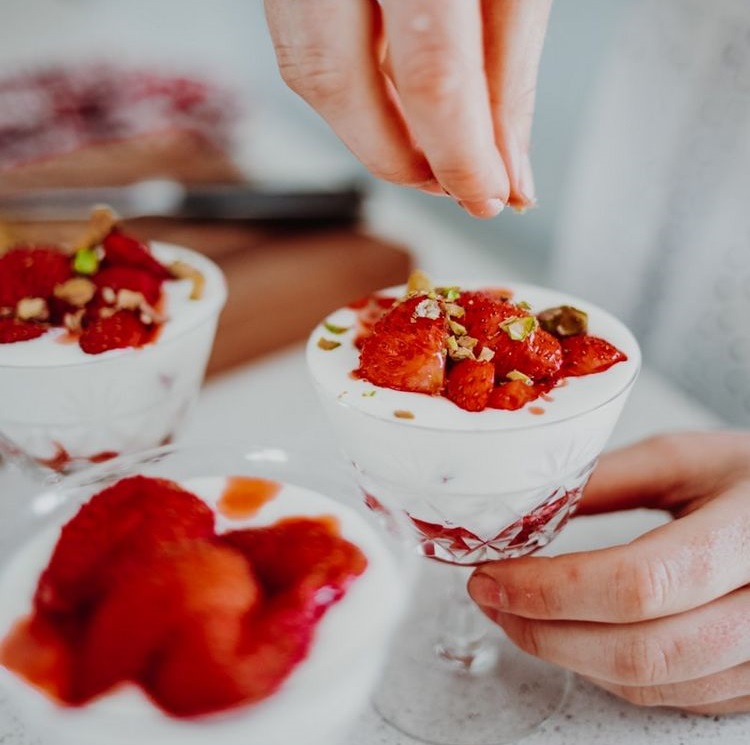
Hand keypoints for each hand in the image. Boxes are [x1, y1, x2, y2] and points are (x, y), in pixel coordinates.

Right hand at [264, 0, 552, 216]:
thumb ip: (509, 76)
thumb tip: (509, 176)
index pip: (432, 67)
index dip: (459, 151)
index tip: (486, 197)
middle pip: (337, 79)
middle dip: (396, 156)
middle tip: (448, 183)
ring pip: (308, 68)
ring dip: (370, 129)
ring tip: (427, 146)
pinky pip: (300, 43)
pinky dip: (352, 90)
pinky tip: (392, 99)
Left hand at [468, 431, 749, 713]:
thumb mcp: (683, 460)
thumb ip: (606, 480)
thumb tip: (526, 507)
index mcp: (746, 535)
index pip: (638, 584)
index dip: (551, 591)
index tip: (493, 576)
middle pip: (639, 652)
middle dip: (543, 631)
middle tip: (491, 598)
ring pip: (651, 684)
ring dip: (566, 655)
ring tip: (519, 614)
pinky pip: (670, 696)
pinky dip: (606, 671)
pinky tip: (574, 636)